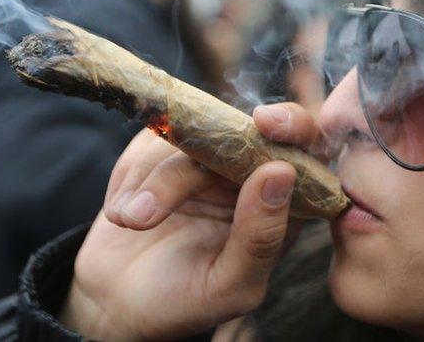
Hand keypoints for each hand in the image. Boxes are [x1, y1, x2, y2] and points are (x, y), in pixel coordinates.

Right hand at [61, 102, 323, 340]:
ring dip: (150, 186)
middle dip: (179, 179)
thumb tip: (280, 172)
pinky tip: (122, 213)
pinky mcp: (163, 146)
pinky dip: (130, 178)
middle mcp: (249, 173)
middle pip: (233, 139)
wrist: (117, 299)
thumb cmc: (184, 301)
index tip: (265, 122)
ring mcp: (204, 156)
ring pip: (185, 141)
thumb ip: (261, 237)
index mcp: (284, 203)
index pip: (306, 148)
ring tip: (131, 223)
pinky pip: (150, 139)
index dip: (293, 124)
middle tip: (142, 216)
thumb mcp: (229, 287)